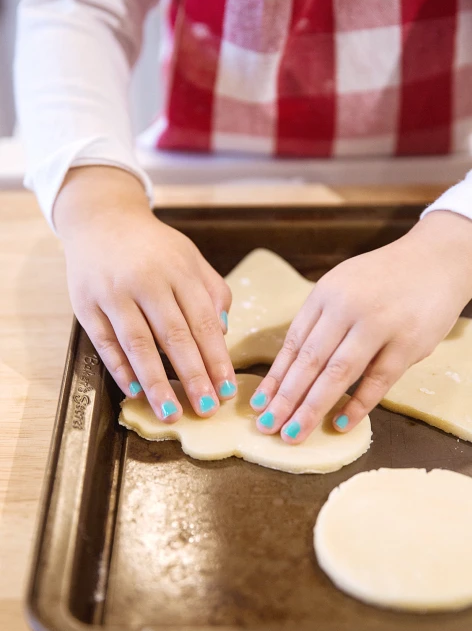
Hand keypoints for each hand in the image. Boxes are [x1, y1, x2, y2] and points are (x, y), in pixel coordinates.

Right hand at [54, 166, 235, 421]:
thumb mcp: (189, 257)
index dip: (216, 358)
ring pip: (137, 342)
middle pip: (174, 336)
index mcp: (178, 270)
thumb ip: (212, 290)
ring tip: (169, 412)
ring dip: (155, 382)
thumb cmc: (153, 246)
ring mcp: (113, 292)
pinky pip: (103, 341)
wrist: (102, 218)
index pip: (203, 322)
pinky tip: (134, 391)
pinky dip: (119, 368)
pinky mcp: (85, 302)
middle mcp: (146, 280)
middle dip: (192, 377)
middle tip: (205, 409)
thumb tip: (223, 331)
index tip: (227, 390)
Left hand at [250, 212, 471, 442]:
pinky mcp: (409, 343)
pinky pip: (378, 380)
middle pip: (310, 361)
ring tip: (294, 435)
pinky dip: (357, 405)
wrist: (438, 259)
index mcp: (326, 294)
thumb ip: (321, 322)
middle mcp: (348, 307)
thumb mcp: (343, 287)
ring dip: (312, 407)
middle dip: (285, 399)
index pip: (294, 343)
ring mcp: (380, 324)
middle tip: (267, 428)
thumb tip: (291, 371)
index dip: (274, 378)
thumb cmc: (384, 279)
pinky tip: (338, 424)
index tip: (258, 406)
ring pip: (339, 373)